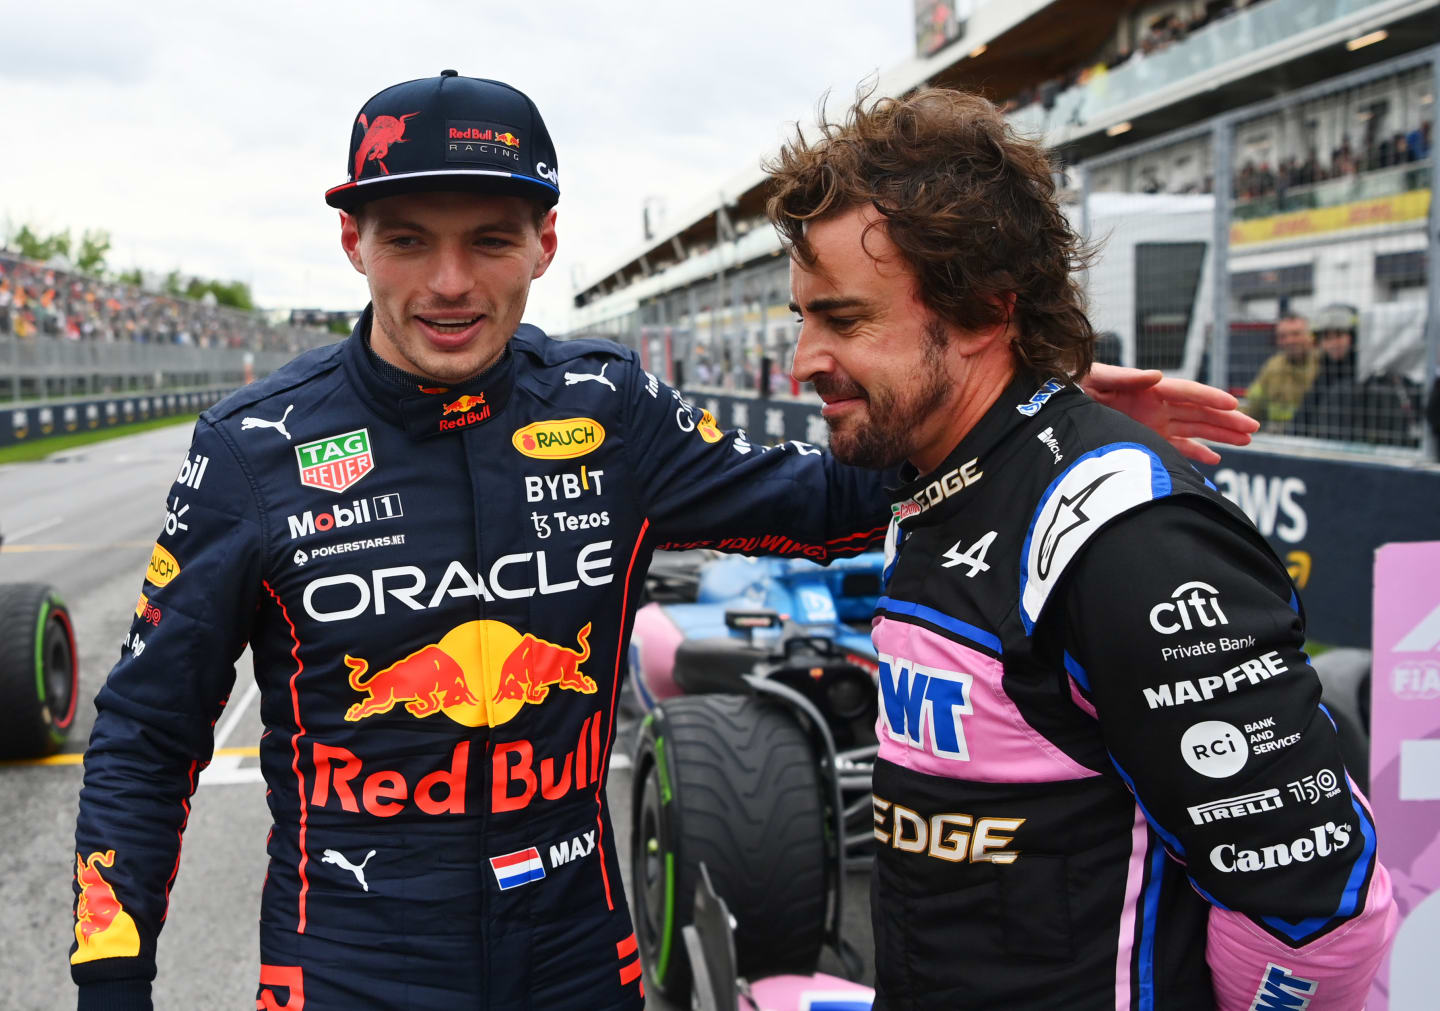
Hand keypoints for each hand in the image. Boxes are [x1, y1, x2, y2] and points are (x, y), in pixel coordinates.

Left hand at [1080, 363, 1258, 465]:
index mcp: (1148, 388)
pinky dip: (1194, 453)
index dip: (1210, 398)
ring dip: (1219, 436)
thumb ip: (1124, 375)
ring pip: (1193, 430)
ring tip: (1246, 441)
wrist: (1052, 405)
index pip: (1187, 392)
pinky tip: (1215, 460)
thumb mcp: (1094, 376)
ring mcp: (1152, 422)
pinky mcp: (1144, 438)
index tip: (1234, 405)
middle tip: (1254, 428)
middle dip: (1226, 420)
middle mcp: (1155, 405)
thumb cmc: (1072, 385)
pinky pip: (1175, 446)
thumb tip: (1157, 375)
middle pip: (1198, 412)